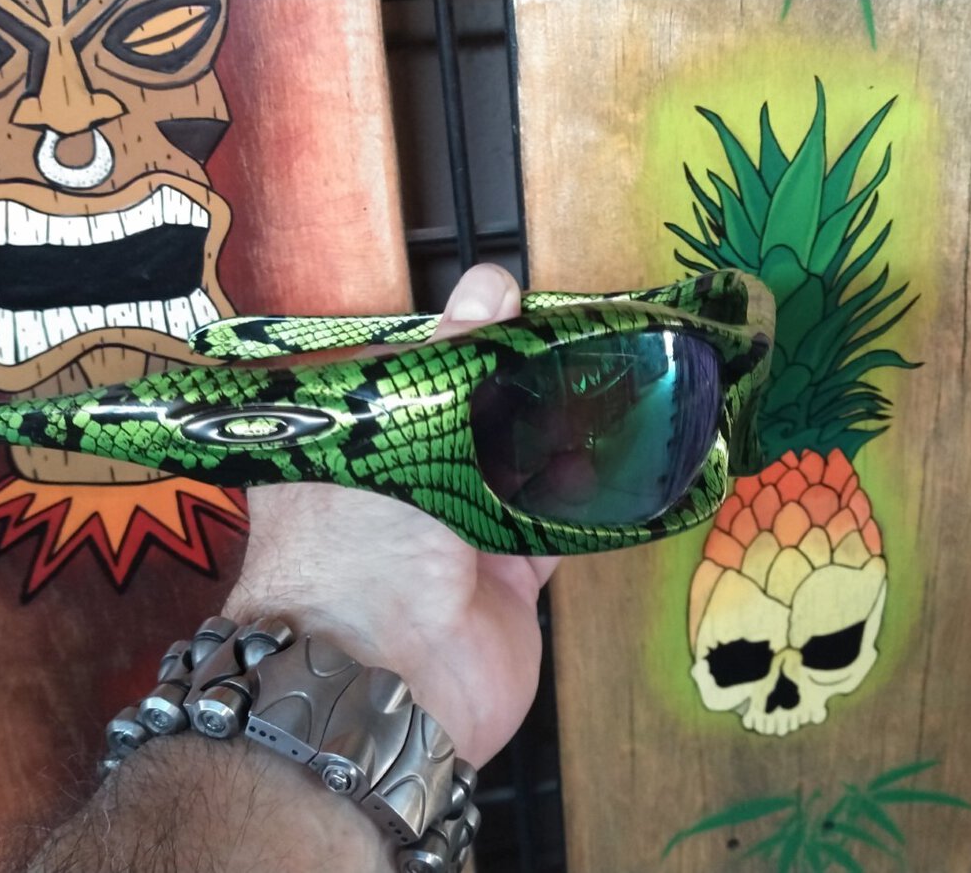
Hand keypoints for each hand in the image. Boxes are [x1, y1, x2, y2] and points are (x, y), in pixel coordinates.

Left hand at [225, 264, 559, 766]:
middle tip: (574, 336)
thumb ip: (449, 363)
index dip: (452, 346)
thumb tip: (491, 282)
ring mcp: (457, 537)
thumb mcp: (398, 438)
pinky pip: (554, 526)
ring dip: (559, 434)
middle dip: (517, 387)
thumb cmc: (363, 548)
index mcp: (351, 450)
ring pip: (518, 469)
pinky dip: (586, 496)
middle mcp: (402, 488)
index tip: (505, 308)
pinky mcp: (508, 580)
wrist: (386, 688)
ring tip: (607, 379)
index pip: (403, 380)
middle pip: (468, 422)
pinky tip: (619, 453)